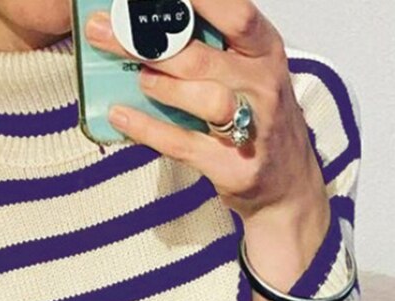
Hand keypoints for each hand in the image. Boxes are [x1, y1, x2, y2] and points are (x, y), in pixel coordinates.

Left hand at [83, 0, 327, 227]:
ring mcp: (251, 127)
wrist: (287, 187)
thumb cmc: (259, 119)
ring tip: (136, 77)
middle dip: (149, 42)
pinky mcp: (232, 166)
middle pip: (202, 57)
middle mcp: (262, 85)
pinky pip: (184, 143)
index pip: (237, 14)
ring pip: (205, 99)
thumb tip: (152, 24)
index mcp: (265, 52)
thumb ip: (215, 48)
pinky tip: (121, 116)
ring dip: (164, 86)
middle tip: (107, 29)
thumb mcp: (249, 73)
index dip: (199, 1)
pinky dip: (149, 129)